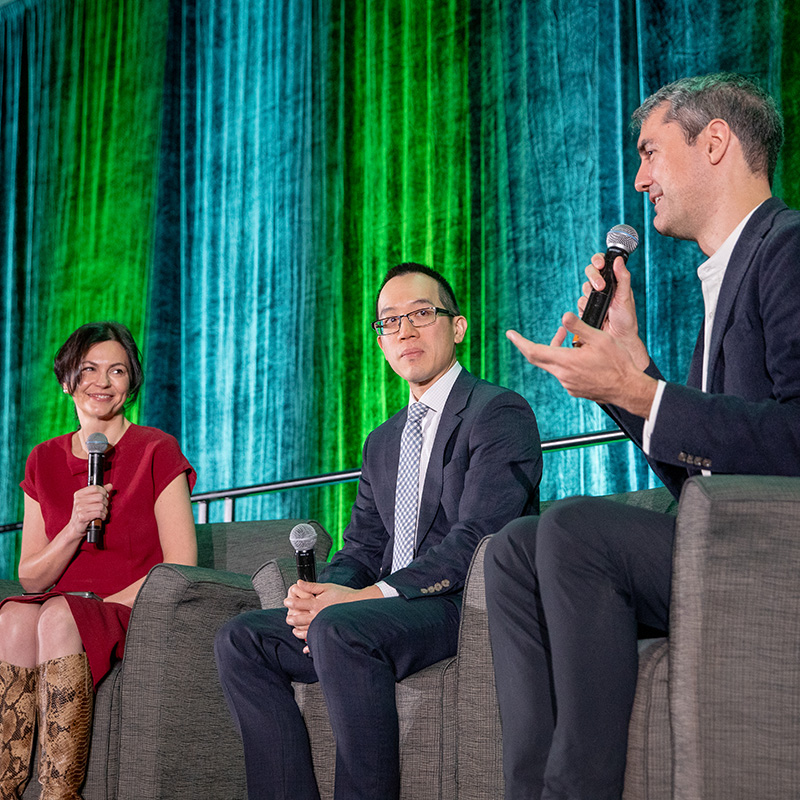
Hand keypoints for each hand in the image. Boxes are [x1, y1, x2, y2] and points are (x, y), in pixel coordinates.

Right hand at [67, 484, 112, 539]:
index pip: (95, 487)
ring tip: (103, 512)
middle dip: (106, 502)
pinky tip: (101, 517)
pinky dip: (103, 516)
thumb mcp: (90, 501)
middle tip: (105, 506)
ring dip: (105, 510)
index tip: (105, 496)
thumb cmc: (84, 513)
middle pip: (100, 496)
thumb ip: (100, 492)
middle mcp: (78, 500)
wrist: (75, 527)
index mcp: (79, 494)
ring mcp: (79, 509)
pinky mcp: (82, 517)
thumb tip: (110, 485)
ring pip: (100, 505)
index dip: (103, 491)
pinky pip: (99, 513)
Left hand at [284, 581, 382, 652]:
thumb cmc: (343, 594)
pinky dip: (308, 644)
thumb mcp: (326, 587)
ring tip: (293, 628)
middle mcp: (318, 615)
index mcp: (317, 603)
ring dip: (296, 630)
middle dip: (290, 618)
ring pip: (304, 630)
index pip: (298, 604)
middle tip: (287, 617)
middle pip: (298, 619)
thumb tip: (299, 583)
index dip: (290, 602)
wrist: (357, 604)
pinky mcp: (327, 630)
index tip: (286, 601)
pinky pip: (315, 639)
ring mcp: (322, 624)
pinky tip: (305, 645)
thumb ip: (311, 586)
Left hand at [506, 315, 657, 417]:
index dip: (519, 341)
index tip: (510, 334)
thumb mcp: (600, 338)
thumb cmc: (617, 363)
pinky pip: (563, 374)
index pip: (533, 351)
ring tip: (570, 339)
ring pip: (553, 365)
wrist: (628, 389)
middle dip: (534, 344)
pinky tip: (580, 356)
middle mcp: (563, 375)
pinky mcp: (575, 390)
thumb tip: (563, 316)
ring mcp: (568, 384)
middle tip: (539, 334)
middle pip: (539, 358)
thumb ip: (579, 327)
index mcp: (565, 361)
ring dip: (555, 351)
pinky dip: (564, 361)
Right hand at [578, 254, 648, 368]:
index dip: (598, 261)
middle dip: (593, 277)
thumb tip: (618, 260)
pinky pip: (580, 302)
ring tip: (602, 306)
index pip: (603, 264)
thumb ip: (623, 278)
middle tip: (600, 287)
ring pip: (584, 287)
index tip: (600, 264)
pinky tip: (594, 312)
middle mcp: (603, 287)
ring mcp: (593, 298)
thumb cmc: (626, 320)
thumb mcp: (626, 297)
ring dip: (591, 294)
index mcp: (614, 281)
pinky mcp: (586, 308)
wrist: (618, 339)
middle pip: (590, 272)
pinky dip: (585, 306)